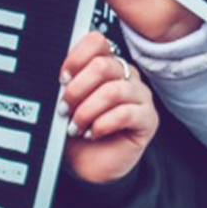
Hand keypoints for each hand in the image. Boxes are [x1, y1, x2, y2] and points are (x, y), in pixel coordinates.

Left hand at [58, 31, 157, 183]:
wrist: (88, 165)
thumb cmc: (77, 132)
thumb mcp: (65, 105)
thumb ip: (65, 85)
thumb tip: (58, 77)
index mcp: (106, 64)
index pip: (97, 41)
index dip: (76, 57)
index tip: (61, 78)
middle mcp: (126, 75)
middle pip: (103, 66)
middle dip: (77, 90)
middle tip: (64, 109)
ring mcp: (140, 96)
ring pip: (113, 91)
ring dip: (87, 111)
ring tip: (75, 127)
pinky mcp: (148, 119)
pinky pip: (126, 114)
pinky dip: (102, 124)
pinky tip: (93, 133)